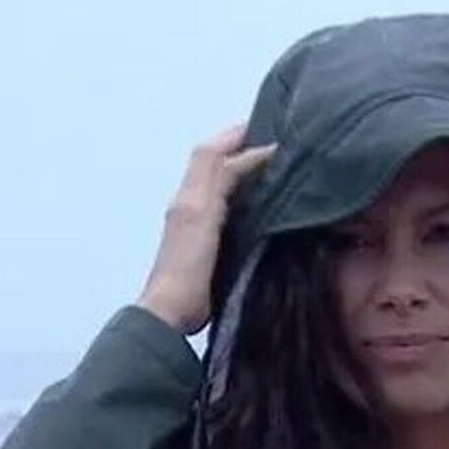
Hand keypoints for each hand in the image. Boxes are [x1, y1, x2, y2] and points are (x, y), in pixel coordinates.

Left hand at [136, 123, 276, 335]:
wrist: (172, 311)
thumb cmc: (188, 264)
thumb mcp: (202, 213)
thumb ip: (221, 180)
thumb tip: (251, 155)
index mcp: (190, 194)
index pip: (213, 154)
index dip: (240, 140)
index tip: (276, 137)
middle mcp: (191, 202)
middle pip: (212, 162)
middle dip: (239, 145)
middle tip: (274, 141)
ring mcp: (197, 224)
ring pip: (217, 182)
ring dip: (240, 166)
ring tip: (273, 164)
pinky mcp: (207, 245)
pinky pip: (224, 206)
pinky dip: (241, 193)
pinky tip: (262, 201)